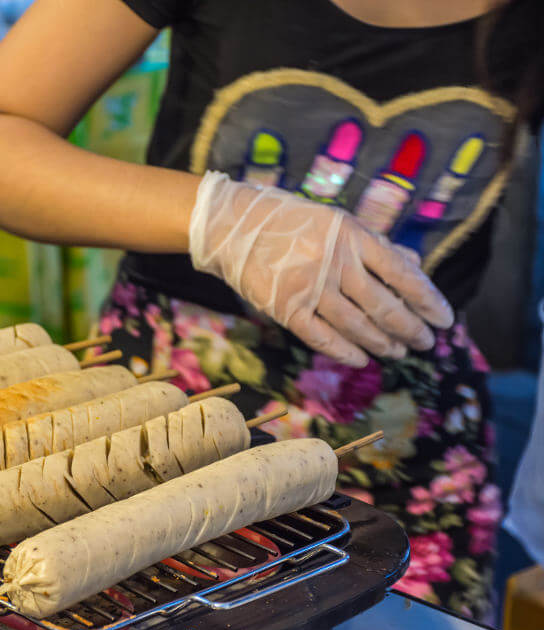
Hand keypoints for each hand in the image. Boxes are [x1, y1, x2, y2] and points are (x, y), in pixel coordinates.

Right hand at [188, 172, 453, 367]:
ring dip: (382, 343)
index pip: (402, 274)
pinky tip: (361, 359)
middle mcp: (334, 263)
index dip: (428, 300)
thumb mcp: (337, 222)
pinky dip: (345, 351)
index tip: (445, 320)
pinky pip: (321, 337)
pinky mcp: (285, 308)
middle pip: (383, 306)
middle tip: (425, 343)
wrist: (232, 226)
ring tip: (397, 352)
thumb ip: (375, 244)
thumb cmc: (290, 221)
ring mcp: (309, 287)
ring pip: (356, 326)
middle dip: (410, 329)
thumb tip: (415, 267)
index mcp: (352, 237)